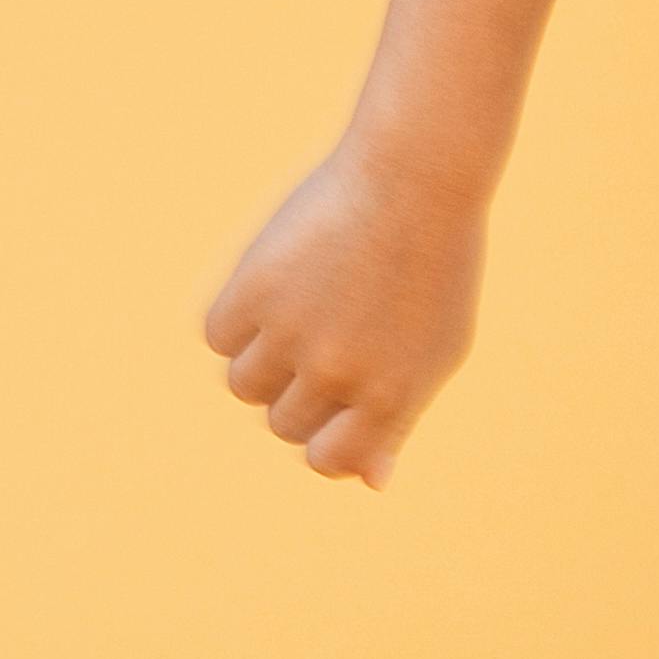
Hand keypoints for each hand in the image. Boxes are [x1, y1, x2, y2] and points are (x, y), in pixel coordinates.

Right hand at [202, 135, 486, 486]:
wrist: (415, 176)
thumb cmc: (434, 265)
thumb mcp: (437, 349)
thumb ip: (400, 419)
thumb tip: (370, 482)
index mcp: (390, 397)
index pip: (328, 460)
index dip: (325, 438)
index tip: (334, 403)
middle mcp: (338, 374)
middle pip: (283, 422)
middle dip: (297, 392)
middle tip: (327, 334)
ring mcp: (293, 334)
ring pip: (244, 384)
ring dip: (263, 359)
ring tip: (301, 308)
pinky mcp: (256, 290)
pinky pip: (220, 335)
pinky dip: (238, 318)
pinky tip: (276, 284)